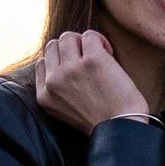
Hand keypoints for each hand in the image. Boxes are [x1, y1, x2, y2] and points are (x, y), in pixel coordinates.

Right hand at [36, 30, 153, 130]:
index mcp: (45, 96)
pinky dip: (100, 40)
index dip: (60, 61)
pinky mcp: (92, 60)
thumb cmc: (102, 122)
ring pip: (68, 37)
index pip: (42, 63)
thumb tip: (64, 63)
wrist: (122, 130)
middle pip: (53, 46)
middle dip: (70, 49)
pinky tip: (109, 54)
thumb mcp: (65, 111)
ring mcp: (71, 69)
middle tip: (88, 60)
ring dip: (84, 42)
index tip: (76, 68)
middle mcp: (54, 81)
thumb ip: (58, 90)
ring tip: (99, 56)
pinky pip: (90, 35)